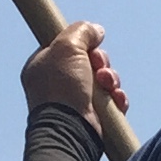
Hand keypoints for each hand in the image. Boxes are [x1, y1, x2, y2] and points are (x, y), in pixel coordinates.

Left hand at [22, 19, 127, 139]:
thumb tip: (96, 30)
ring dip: (111, 78)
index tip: (88, 45)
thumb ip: (81, 31)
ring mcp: (76, 102)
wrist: (71, 129)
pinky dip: (117, 98)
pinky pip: (112, 100)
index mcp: (43, 66)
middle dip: (100, 61)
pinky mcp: (94, 118)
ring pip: (103, 80)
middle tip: (98, 66)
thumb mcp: (67, 45)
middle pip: (88, 61)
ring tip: (107, 85)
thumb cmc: (62, 87)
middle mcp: (57, 84)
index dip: (82, 43)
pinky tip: (116, 99)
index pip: (66, 46)